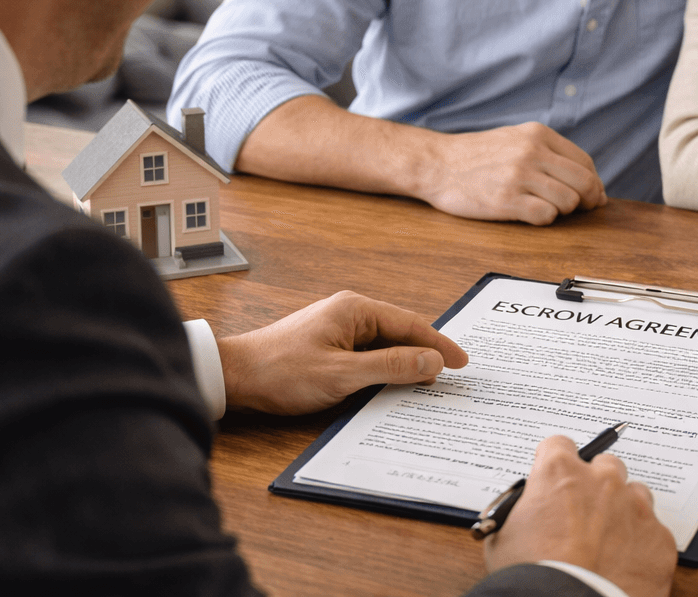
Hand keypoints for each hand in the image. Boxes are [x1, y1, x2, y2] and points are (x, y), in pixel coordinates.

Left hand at [216, 291, 467, 414]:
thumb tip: (432, 361)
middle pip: (400, 334)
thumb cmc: (282, 371)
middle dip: (425, 355)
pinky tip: (392, 388)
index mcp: (355, 310)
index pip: (410, 324)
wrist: (235, 377)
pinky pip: (367, 357)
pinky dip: (384, 371)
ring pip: (384, 347)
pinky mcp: (328, 347)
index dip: (439, 344)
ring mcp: (338, 330)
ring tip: (429, 385)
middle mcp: (349, 314)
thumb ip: (390, 366)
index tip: (462, 363)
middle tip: (452, 377)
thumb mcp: (342, 374)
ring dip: (404, 365)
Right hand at [418, 122, 605, 225]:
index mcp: (538, 134)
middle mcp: (532, 152)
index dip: (594, 184)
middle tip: (582, 210)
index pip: (584, 162)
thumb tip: (588, 182)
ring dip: (563, 211)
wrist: (437, 164)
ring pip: (568, 201)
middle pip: (584, 182)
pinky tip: (530, 213)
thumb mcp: (515, 138)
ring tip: (547, 208)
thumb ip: (549, 152)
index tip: (592, 196)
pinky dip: (545, 219)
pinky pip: (546, 216)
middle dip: (589, 200)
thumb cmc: (477, 155)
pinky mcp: (507, 200)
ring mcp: (519, 176)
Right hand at [484, 435, 675, 596]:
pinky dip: (641, 547)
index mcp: (560, 473)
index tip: (554, 480)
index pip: (559, 445)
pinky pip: (654, 534)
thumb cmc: (532, 576)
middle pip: (605, 464)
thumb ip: (520, 510)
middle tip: (583, 515)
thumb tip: (526, 511)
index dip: (554, 463)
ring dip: (624, 511)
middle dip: (595, 484)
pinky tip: (623, 567)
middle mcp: (602, 481)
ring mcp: (636, 508)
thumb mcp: (503, 534)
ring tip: (607, 544)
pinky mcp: (659, 540)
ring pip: (636, 495)